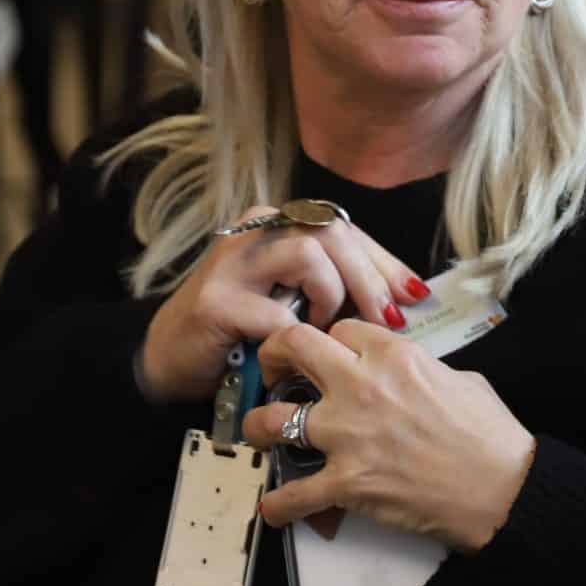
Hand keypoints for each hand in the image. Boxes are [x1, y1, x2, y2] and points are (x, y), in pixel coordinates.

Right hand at [137, 213, 426, 405]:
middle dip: (369, 277)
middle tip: (388, 318)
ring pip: (308, 254)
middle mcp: (255, 230)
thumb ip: (339, 288)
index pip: (344, 228)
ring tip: (328, 327)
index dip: (384, 261)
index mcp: (278, 224)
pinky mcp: (216, 300)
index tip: (414, 294)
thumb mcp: (297, 300)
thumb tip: (405, 296)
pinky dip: (298, 335)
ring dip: (331, 296)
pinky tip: (300, 351)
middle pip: (331, 232)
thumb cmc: (243, 331)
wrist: (171, 361)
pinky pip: (277, 313)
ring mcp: (233, 261)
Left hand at [245, 320, 536, 554]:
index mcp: (394, 355)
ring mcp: (348, 436)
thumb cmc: (491, 436)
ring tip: (259, 434)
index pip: (339, 328)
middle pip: (292, 347)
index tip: (325, 354)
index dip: (329, 340)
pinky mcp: (347, 484)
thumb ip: (420, 370)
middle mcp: (361, 386)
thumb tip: (405, 376)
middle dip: (272, 356)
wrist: (502, 489)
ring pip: (272, 420)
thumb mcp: (459, 379)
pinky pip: (292, 495)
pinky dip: (278, 506)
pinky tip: (274, 508)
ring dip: (259, 428)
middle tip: (271, 371)